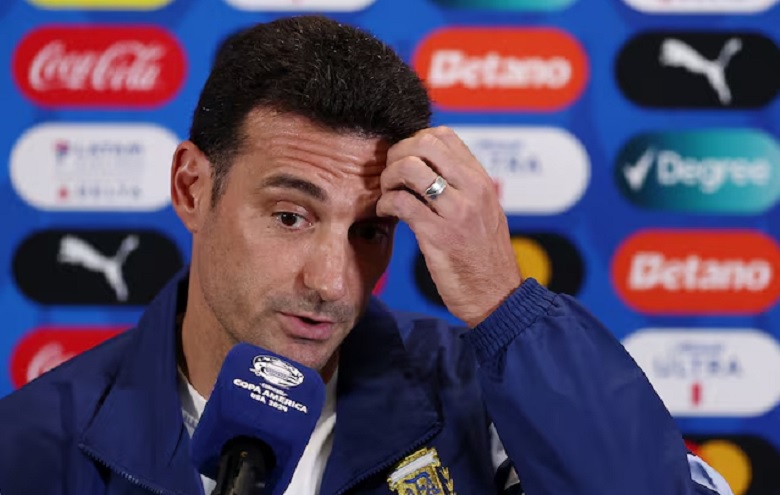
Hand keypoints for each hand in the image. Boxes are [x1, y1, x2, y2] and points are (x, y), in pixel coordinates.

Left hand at [377, 126, 522, 327]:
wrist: (498, 296)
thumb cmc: (485, 257)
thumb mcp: (484, 211)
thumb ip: (462, 186)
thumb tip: (429, 166)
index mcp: (481, 180)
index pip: (444, 136)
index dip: (414, 141)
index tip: (405, 161)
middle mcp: (472, 189)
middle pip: (424, 143)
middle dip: (397, 154)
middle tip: (390, 175)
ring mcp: (456, 211)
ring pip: (409, 169)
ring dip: (388, 178)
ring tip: (387, 194)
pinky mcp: (439, 235)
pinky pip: (401, 203)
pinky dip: (385, 204)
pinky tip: (386, 213)